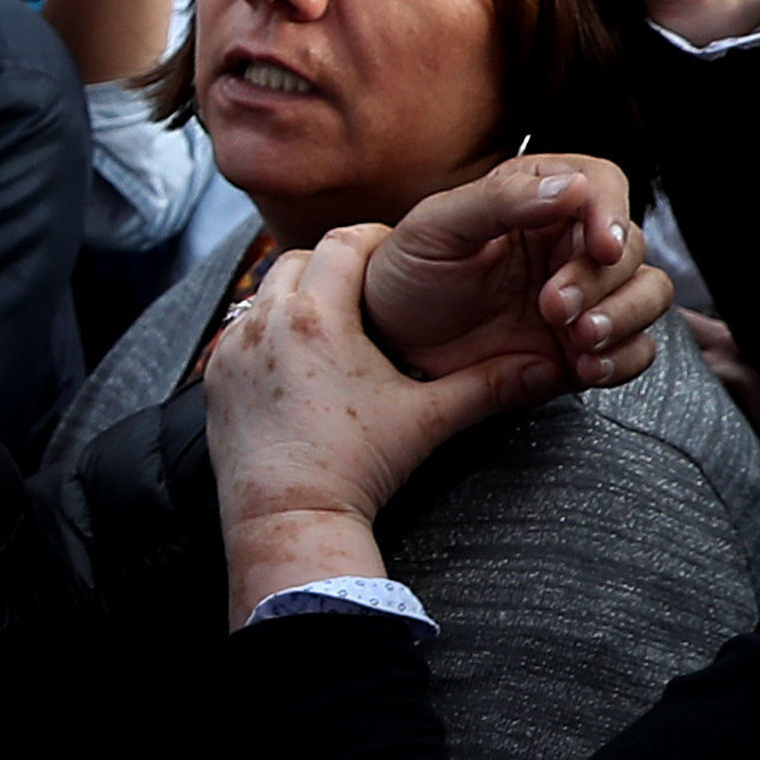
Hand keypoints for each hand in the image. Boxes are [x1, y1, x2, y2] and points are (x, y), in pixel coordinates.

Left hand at [209, 227, 573, 619]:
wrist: (290, 519)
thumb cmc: (355, 468)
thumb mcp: (427, 419)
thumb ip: (487, 386)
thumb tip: (544, 368)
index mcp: (319, 317)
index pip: (347, 242)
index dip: (376, 241)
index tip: (396, 255)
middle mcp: (267, 322)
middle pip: (300, 259)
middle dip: (334, 265)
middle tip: (368, 286)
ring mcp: (234, 350)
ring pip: (264, 293)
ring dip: (297, 295)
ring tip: (334, 320)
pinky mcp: (215, 378)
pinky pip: (240, 333)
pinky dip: (269, 332)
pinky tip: (296, 358)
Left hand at [360, 152, 666, 390]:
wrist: (389, 347)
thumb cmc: (406, 273)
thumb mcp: (435, 227)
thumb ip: (500, 201)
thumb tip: (570, 187)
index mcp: (538, 200)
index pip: (601, 185)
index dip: (611, 211)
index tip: (602, 245)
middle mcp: (569, 245)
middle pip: (630, 247)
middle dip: (601, 280)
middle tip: (554, 307)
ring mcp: (584, 297)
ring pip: (648, 294)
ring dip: (624, 317)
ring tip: (577, 338)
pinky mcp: (584, 346)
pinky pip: (635, 350)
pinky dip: (623, 360)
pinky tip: (585, 368)